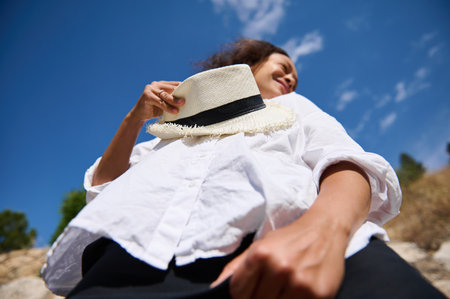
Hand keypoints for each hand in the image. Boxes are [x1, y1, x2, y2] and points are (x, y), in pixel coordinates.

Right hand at [129, 81, 184, 122]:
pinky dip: (167, 107)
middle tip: (186, 101)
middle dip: (179, 95)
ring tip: (181, 105)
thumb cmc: (155, 109)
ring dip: (174, 101)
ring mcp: (150, 89)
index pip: (175, 84)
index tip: (192, 93)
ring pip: (165, 95)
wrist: (139, 115)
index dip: (183, 88)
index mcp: (162, 84)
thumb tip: (187, 103)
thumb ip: (173, 101)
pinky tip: (174, 111)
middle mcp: (156, 84)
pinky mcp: (147, 95)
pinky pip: (159, 102)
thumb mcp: (166, 104)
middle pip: (170, 89)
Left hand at [211, 213, 347, 298]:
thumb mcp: (260, 246)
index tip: (246, 293)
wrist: (325, 230)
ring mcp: (300, 282)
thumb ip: (236, 268)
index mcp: (261, 254)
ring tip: (279, 292)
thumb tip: (216, 288)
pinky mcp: (318, 294)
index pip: (237, 291)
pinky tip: (293, 293)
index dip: (239, 296)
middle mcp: (280, 267)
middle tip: (266, 291)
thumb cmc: (289, 239)